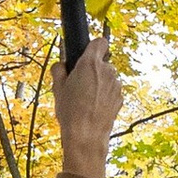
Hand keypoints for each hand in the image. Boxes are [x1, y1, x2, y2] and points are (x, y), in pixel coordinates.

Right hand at [56, 28, 119, 177]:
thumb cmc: (70, 111)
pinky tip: (94, 108)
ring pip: (108, 78)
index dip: (93, 47)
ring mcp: (116, 85)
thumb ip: (59, 70)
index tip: (87, 53)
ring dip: (99, 84)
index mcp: (90, 63)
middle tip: (79, 84)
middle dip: (93, 70)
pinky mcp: (120, 98)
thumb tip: (60, 66)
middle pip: (102, 63)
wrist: (86, 136)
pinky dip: (105, 96)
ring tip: (85, 100)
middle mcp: (107, 70)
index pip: (99, 42)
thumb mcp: (57, 88)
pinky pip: (112, 91)